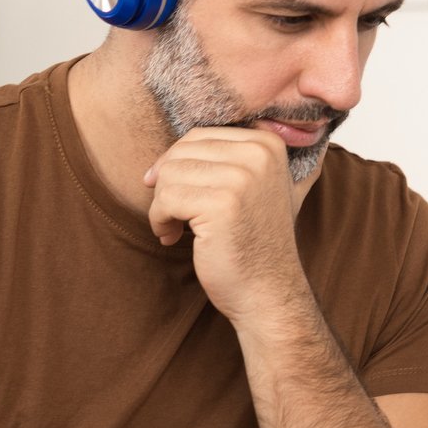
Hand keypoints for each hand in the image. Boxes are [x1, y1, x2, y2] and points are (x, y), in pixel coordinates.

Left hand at [144, 127, 313, 323]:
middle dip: (167, 184)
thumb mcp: (255, 188)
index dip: (177, 164)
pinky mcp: (222, 204)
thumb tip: (177, 141)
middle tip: (172, 214)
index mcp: (267, 143)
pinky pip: (166, 198)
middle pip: (182, 152)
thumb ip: (232, 156)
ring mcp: (242, 178)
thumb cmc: (252, 242)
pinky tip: (172, 237)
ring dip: (161, 205)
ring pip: (170, 173)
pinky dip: (159, 220)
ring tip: (175, 227)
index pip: (199, 136)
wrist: (267, 292)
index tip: (175, 192)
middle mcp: (259, 154)